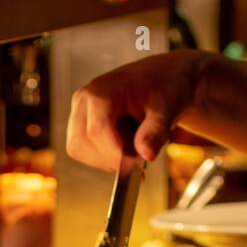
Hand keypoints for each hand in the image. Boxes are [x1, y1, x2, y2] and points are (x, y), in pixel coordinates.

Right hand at [67, 50, 212, 170]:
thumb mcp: (167, 107)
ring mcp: (79, 113)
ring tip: (134, 146)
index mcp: (101, 91)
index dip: (114, 154)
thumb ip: (155, 131)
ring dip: (107, 159)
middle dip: (110, 159)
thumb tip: (146, 154)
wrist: (163, 79)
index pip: (97, 131)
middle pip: (82, 144)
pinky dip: (105, 157)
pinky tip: (125, 146)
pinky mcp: (81, 125)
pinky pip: (84, 151)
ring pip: (80, 151)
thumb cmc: (164, 87)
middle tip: (139, 160)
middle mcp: (84, 100)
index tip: (136, 167)